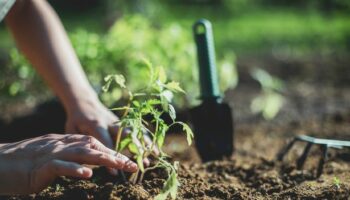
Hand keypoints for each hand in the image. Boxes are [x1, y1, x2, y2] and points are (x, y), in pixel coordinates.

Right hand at [0, 134, 136, 194]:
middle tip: (133, 164)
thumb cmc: (30, 164)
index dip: (113, 151)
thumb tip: (90, 165)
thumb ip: (72, 158)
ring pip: (83, 154)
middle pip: (94, 147)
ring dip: (103, 160)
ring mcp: (54, 153)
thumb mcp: (55, 158)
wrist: (3, 164)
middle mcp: (64, 144)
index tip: (129, 160)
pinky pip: (61, 166)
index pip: (95, 144)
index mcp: (67, 142)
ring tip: (120, 165)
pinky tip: (88, 174)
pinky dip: (75, 169)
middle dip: (115, 155)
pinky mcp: (43, 165)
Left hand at [65, 97, 158, 161]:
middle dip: (136, 150)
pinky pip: (137, 128)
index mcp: (96, 125)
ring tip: (155, 154)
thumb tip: (88, 159)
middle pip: (126, 136)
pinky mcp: (123, 121)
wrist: (84, 101)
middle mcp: (111, 122)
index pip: (106, 142)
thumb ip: (81, 143)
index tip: (116, 171)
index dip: (111, 156)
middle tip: (144, 162)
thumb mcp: (72, 130)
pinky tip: (154, 146)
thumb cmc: (76, 119)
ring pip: (135, 132)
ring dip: (146, 143)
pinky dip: (147, 137)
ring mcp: (119, 121)